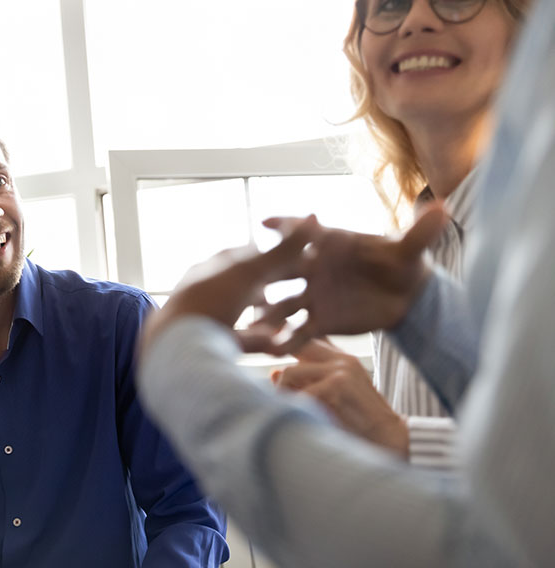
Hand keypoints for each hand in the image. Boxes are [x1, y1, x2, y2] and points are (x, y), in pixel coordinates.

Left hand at [140, 216, 317, 352]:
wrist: (174, 346)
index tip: (303, 257)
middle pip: (246, 284)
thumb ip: (283, 250)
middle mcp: (208, 289)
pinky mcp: (211, 344)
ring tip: (288, 319)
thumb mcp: (250, 272)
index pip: (248, 254)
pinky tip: (276, 344)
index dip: (276, 254)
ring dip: (266, 316)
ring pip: (242, 313)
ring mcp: (208, 317)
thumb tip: (314, 216)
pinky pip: (240, 339)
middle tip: (301, 290)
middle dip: (270, 286)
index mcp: (213, 266)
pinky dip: (258, 340)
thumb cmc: (210, 301)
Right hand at [257, 205, 448, 352]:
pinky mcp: (318, 321)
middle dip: (266, 273)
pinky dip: (286, 340)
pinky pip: (299, 331)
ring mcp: (312, 295)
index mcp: (330, 243)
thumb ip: (421, 232)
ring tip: (256, 323)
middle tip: (248, 276)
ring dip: (269, 312)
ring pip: (284, 303)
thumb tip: (445, 208)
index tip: (266, 222)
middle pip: (284, 269)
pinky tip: (274, 350)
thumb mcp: (411, 249)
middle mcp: (313, 268)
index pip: (304, 232)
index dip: (287, 226)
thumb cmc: (403, 264)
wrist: (405, 297)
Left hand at [273, 339, 408, 457]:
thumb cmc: (357, 423)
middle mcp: (342, 359)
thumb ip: (305, 383)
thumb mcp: (330, 398)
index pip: (304, 343)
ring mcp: (341, 369)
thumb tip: (273, 373)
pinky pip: (300, 394)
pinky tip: (305, 420)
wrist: (390, 440)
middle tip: (278, 397)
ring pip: (289, 373)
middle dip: (280, 376)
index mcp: (341, 359)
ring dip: (283, 394)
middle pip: (292, 351)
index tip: (271, 367)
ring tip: (292, 412)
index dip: (282, 349)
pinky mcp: (338, 384)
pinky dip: (296, 408)